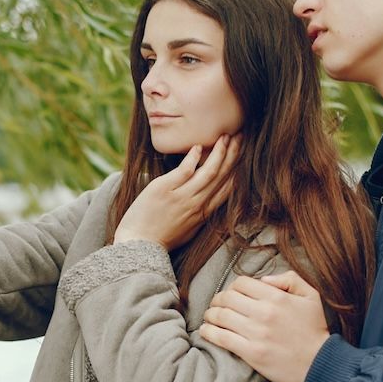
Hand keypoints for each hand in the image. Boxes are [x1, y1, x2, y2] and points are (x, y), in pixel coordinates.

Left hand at [113, 134, 239, 250]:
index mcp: (204, 213)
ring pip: (208, 172)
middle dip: (234, 154)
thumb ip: (198, 213)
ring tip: (226, 136)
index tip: (244, 153)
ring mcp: (181, 197)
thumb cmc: (160, 238)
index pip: (229, 188)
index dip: (238, 169)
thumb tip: (206, 200)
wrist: (138, 245)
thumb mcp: (188, 229)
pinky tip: (199, 146)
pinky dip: (193, 158)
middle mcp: (197, 204)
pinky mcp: (164, 189)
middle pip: (222, 176)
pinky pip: (185, 170)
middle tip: (241, 136)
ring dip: (219, 152)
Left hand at [199, 271, 328, 381]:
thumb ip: (290, 280)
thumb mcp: (311, 296)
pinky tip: (206, 331)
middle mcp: (264, 313)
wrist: (321, 364)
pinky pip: (222, 338)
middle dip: (218, 300)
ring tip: (209, 317)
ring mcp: (257, 333)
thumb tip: (264, 280)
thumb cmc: (316, 330)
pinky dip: (209, 332)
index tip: (232, 294)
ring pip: (221, 317)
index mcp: (277, 297)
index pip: (242, 283)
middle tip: (216, 305)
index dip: (233, 287)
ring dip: (210, 315)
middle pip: (227, 298)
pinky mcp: (252, 353)